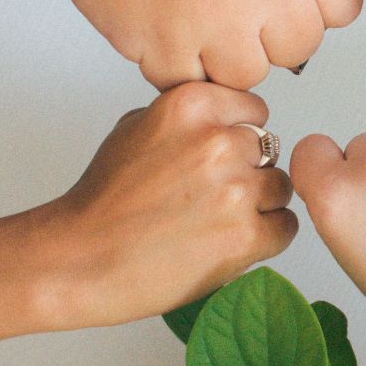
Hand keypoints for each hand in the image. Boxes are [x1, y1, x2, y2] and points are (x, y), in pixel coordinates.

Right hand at [22, 83, 298, 329]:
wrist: (81, 260)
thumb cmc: (102, 201)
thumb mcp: (135, 127)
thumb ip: (188, 117)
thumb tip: (227, 120)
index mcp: (192, 106)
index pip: (255, 110)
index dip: (240, 136)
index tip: (221, 158)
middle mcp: (218, 142)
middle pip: (270, 150)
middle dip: (248, 172)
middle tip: (212, 197)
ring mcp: (235, 190)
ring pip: (282, 188)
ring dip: (260, 205)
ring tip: (217, 222)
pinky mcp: (246, 236)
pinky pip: (285, 227)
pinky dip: (266, 238)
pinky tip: (229, 243)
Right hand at [34, 0, 363, 89]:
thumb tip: (328, 12)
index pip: (345, 4)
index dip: (316, 1)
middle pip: (302, 46)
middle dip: (271, 31)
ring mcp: (212, 14)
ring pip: (251, 75)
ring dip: (226, 53)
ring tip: (195, 6)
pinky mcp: (164, 45)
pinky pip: (196, 84)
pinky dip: (180, 63)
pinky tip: (167, 17)